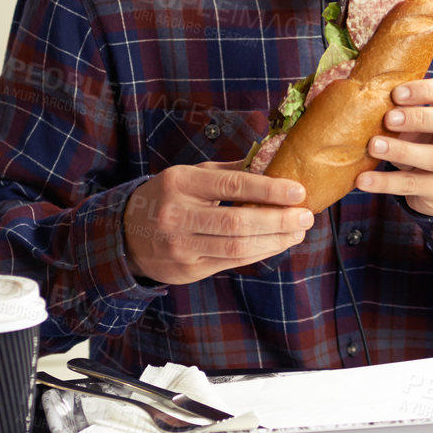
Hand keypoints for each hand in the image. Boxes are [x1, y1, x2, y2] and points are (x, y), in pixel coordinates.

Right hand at [123, 161, 311, 285]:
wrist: (126, 234)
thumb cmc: (168, 198)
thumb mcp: (190, 176)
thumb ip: (228, 172)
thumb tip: (272, 162)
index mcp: (180, 183)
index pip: (231, 185)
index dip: (268, 188)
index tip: (297, 190)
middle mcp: (177, 215)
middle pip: (237, 221)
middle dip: (278, 220)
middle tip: (305, 215)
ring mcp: (180, 246)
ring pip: (237, 246)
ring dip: (274, 240)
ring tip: (297, 231)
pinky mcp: (187, 270)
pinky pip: (230, 262)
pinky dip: (259, 253)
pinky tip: (277, 244)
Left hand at [357, 77, 432, 217]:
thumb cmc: (425, 135)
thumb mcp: (420, 117)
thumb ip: (404, 105)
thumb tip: (370, 95)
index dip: (427, 90)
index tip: (396, 94)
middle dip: (421, 117)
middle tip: (388, 119)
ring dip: (401, 150)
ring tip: (373, 146)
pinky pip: (414, 185)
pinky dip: (386, 182)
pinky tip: (364, 180)